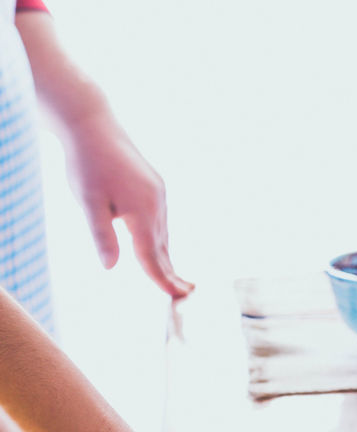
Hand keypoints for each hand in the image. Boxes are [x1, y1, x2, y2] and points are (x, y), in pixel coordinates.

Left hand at [60, 109, 194, 297]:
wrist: (93, 125)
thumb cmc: (87, 164)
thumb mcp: (87, 202)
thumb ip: (101, 236)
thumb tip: (110, 267)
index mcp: (141, 212)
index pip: (152, 256)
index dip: (161, 279)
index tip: (176, 296)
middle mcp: (157, 205)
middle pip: (162, 248)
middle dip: (171, 272)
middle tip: (184, 293)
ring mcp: (159, 195)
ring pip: (163, 234)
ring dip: (165, 256)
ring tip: (172, 276)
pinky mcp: (156, 187)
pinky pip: (160, 220)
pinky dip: (160, 238)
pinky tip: (156, 245)